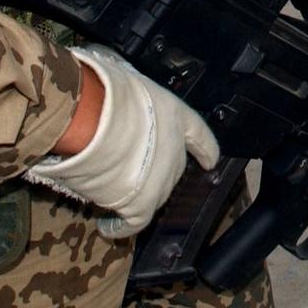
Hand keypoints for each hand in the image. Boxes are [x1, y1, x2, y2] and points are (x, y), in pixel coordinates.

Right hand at [24, 46, 218, 236]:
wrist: (97, 120)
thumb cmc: (107, 92)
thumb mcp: (125, 80)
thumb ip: (125, 97)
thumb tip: (105, 96)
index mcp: (176, 116)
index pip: (199, 135)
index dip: (205, 149)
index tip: (211, 160)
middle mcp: (175, 151)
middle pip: (171, 169)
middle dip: (152, 170)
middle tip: (124, 167)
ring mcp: (161, 181)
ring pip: (151, 194)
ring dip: (134, 194)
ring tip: (111, 190)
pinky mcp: (141, 206)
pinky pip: (131, 223)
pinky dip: (118, 227)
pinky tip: (108, 226)